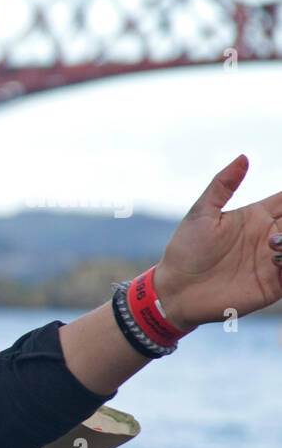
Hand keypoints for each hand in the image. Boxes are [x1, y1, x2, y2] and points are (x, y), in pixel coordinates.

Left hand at [153, 155, 281, 330]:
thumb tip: (243, 157)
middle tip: (279, 231)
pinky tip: (279, 258)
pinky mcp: (275, 284)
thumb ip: (222, 185)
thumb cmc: (185, 250)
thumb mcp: (201, 214)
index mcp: (257, 216)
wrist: (175, 291)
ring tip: (276, 243)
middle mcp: (271, 236)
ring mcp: (275, 260)